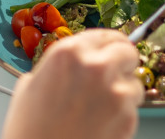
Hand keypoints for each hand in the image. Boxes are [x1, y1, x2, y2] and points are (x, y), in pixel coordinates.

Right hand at [3, 29, 143, 138]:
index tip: (112, 48)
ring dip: (124, 90)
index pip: (105, 34)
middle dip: (123, 62)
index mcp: (69, 53)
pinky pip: (133, 108)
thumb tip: (75, 63)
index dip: (109, 43)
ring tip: (102, 106)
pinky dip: (123, 114)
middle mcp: (95, 67)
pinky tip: (102, 122)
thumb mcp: (31, 84)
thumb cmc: (30, 129)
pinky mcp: (127, 118)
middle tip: (115, 73)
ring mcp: (115, 93)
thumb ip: (58, 66)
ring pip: (135, 82)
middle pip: (128, 51)